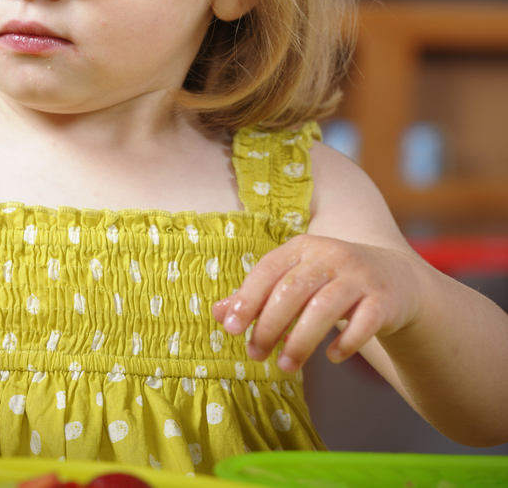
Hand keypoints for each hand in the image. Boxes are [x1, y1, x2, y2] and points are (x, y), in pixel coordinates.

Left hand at [212, 234, 422, 372]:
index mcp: (302, 247)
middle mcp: (331, 255)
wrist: (396, 279)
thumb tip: (218, 314)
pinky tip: (332, 357)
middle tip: (255, 354)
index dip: (248, 300)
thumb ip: (259, 296)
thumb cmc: (331, 282)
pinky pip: (364, 322)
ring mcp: (360, 276)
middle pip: (293, 291)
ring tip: (286, 366)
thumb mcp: (295, 281)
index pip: (268, 271)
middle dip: (269, 326)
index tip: (231, 328)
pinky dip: (347, 342)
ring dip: (301, 341)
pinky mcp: (385, 300)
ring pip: (325, 308)